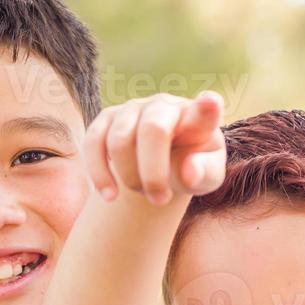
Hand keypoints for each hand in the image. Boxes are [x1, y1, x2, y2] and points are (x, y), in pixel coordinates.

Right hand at [83, 90, 226, 203]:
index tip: (210, 103)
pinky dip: (99, 173)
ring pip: (120, 140)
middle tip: (160, 200)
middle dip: (153, 173)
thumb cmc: (189, 168)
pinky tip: (109, 196)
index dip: (206, 107)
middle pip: (153, 129)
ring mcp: (132, 108)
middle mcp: (164, 105)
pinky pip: (93, 142)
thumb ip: (204, 174)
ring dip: (129, 176)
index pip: (204, 110)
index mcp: (197, 118)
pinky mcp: (106, 119)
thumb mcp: (205, 177)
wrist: (161, 164)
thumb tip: (189, 171)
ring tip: (142, 193)